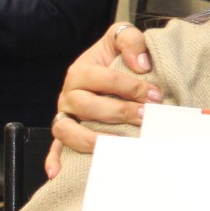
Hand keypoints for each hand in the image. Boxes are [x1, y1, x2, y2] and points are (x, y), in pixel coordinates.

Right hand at [45, 23, 159, 176]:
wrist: (109, 69)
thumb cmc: (115, 57)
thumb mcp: (120, 38)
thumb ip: (130, 40)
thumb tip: (141, 64)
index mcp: (81, 71)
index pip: (102, 79)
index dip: (129, 86)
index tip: (154, 95)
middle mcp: (69, 95)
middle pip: (85, 105)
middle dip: (117, 111)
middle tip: (143, 116)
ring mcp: (66, 116)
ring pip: (68, 129)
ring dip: (91, 139)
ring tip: (116, 144)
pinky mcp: (67, 134)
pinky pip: (56, 148)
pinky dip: (55, 160)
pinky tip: (59, 172)